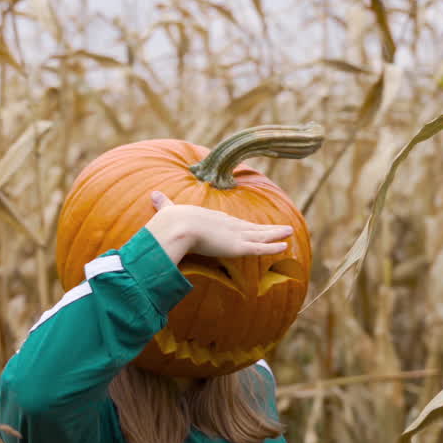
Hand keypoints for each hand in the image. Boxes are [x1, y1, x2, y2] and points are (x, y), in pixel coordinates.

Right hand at [144, 191, 292, 264]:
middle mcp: (227, 225)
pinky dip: (272, 247)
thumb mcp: (168, 210)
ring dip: (275, 234)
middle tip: (281, 227)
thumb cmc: (171, 220)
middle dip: (267, 228)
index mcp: (214, 218)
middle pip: (252, 227)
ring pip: (260, 236)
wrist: (176, 226)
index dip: (244, 225)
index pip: (233, 222)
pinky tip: (284, 246)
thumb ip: (164, 204)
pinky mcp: (237, 246)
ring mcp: (234, 235)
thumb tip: (153, 194)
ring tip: (289, 232)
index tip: (252, 225)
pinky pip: (259, 248)